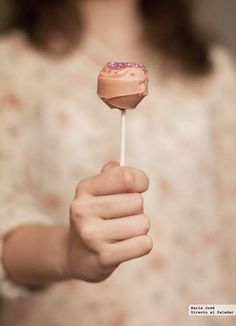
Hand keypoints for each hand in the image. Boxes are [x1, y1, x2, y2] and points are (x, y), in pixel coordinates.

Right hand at [66, 162, 151, 282]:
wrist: (75, 255)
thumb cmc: (95, 217)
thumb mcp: (97, 191)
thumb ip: (113, 175)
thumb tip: (132, 176)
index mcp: (84, 188)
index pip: (126, 177)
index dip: (140, 180)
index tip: (139, 186)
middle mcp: (83, 210)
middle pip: (137, 202)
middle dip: (136, 209)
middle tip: (122, 216)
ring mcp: (91, 235)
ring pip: (142, 223)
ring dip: (139, 228)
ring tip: (122, 232)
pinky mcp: (103, 258)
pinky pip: (143, 244)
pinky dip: (141, 244)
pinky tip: (125, 246)